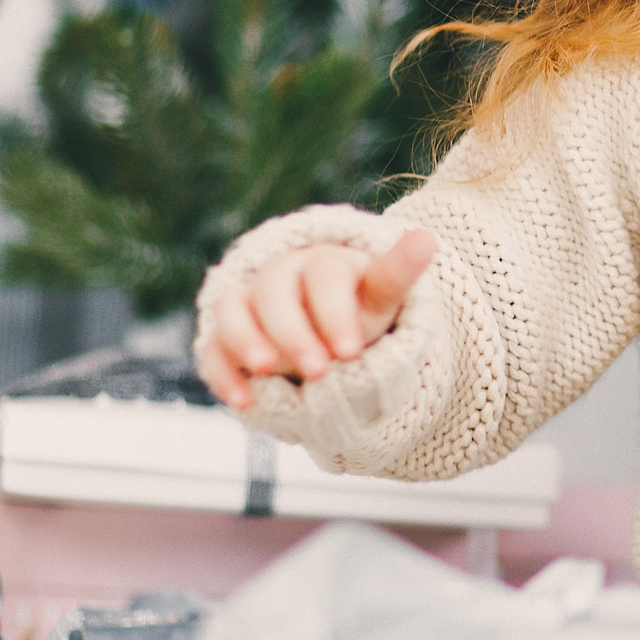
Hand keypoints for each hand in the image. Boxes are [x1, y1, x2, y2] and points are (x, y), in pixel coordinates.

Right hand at [198, 229, 436, 410]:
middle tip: (319, 370)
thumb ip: (398, 272)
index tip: (351, 352)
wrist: (326, 329)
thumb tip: (427, 238)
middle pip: (275, 292)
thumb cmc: (356, 307)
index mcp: (321, 262)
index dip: (335, 313)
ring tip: (269, 371)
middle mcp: (277, 276)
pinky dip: (223, 373)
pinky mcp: (223, 336)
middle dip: (294, 333)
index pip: (323, 277)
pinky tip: (244, 400)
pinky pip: (212, 348)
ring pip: (232, 310)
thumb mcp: (380, 295)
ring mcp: (246, 305)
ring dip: (246, 340)